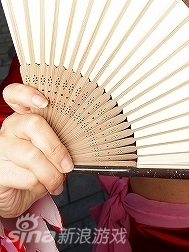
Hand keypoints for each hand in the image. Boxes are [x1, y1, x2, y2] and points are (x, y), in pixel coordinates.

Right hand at [0, 84, 73, 217]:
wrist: (16, 195)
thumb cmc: (36, 168)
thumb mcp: (49, 148)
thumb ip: (58, 138)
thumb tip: (79, 141)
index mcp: (24, 116)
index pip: (15, 94)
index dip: (27, 93)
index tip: (44, 102)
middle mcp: (10, 128)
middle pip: (33, 124)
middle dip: (56, 147)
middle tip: (67, 165)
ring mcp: (2, 148)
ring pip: (32, 155)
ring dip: (51, 173)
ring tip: (57, 182)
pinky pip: (26, 176)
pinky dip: (41, 185)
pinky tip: (41, 187)